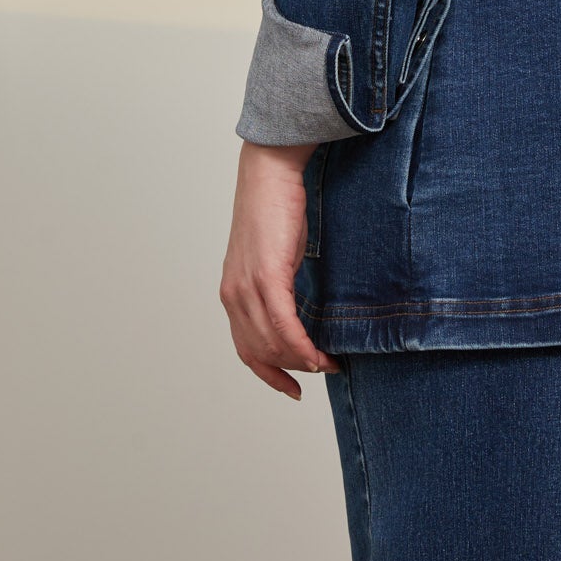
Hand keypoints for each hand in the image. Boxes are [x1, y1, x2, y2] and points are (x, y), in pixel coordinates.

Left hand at [220, 139, 341, 398]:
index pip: (246, 349)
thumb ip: (276, 284)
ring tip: (328, 362)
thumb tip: (297, 307)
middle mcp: (234, 296)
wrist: (269, 172)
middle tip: (324, 367)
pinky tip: (319, 354)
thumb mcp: (271, 255)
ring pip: (273, 344)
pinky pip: (284, 325)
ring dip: (302, 361)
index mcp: (232, 293)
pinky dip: (302, 346)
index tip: (292, 389)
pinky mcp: (267, 276)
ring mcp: (248, 288)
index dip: (269, 374)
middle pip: (261, 353)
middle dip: (293, 369)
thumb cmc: (274, 208)